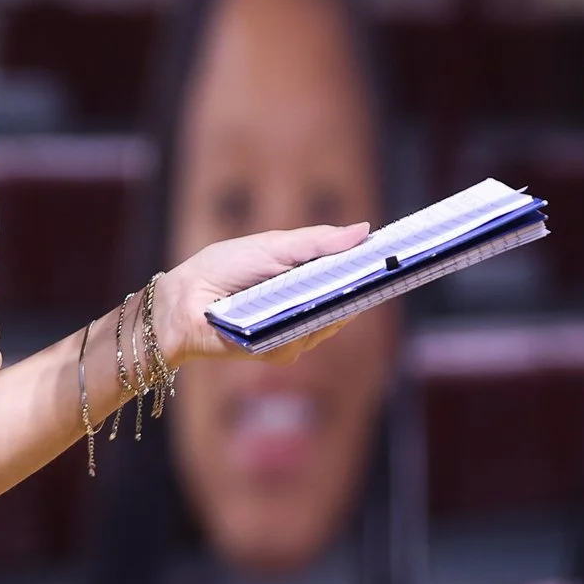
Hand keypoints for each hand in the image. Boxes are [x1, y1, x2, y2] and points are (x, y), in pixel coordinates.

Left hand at [151, 223, 371, 367]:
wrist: (184, 298)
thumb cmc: (224, 267)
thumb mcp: (275, 246)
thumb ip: (318, 243)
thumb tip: (365, 232)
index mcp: (307, 278)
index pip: (349, 275)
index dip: (373, 267)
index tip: (400, 255)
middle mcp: (306, 308)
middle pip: (348, 302)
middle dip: (366, 286)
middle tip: (386, 271)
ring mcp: (294, 332)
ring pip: (329, 323)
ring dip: (336, 305)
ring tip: (348, 285)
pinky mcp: (278, 351)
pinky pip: (302, 339)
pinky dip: (300, 323)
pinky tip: (295, 310)